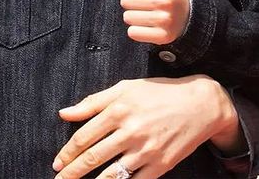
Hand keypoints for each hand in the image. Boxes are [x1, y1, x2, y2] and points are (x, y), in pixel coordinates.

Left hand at [52, 75, 241, 178]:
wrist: (201, 104)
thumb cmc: (159, 93)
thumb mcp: (125, 88)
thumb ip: (93, 102)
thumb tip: (64, 113)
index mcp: (118, 110)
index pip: (84, 137)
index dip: (67, 152)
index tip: (57, 163)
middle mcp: (130, 131)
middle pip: (94, 157)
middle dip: (72, 172)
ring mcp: (146, 150)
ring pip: (112, 174)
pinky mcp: (162, 164)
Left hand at [119, 0, 189, 44]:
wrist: (189, 16)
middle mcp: (164, 0)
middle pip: (124, 1)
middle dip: (131, 1)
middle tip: (144, 2)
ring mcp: (164, 19)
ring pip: (128, 17)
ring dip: (133, 16)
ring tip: (146, 13)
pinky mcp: (162, 36)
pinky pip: (133, 33)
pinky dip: (137, 30)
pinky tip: (147, 25)